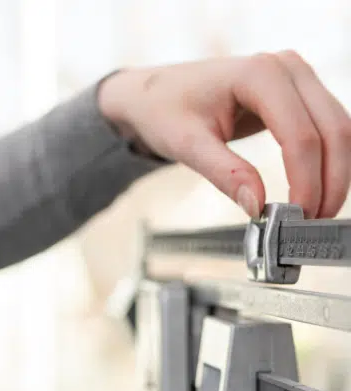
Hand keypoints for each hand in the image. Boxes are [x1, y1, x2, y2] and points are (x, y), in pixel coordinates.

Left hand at [99, 51, 350, 218]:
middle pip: (332, 130)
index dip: (306, 182)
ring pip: (336, 129)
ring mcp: (292, 78)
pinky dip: (325, 160)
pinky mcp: (291, 94)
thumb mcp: (188, 143)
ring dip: (333, 172)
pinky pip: (324, 127)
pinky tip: (314, 186)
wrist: (157, 94)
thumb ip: (225, 173)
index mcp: (259, 74)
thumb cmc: (164, 110)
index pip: (299, 136)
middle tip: (312, 222)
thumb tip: (259, 207)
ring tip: (315, 211)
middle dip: (329, 182)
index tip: (297, 217)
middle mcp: (285, 68)